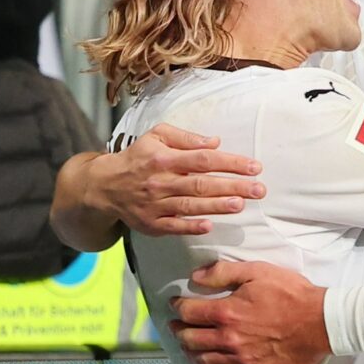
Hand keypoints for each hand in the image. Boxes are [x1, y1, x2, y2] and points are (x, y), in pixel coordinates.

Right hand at [95, 124, 266, 236]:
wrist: (104, 185)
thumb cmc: (138, 157)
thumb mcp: (157, 136)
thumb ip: (185, 137)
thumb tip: (215, 141)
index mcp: (165, 158)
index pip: (204, 160)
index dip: (230, 163)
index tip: (255, 167)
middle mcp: (161, 182)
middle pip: (201, 184)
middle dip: (232, 187)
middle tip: (259, 190)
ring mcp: (155, 204)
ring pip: (190, 205)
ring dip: (216, 206)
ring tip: (240, 205)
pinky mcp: (150, 223)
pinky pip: (172, 226)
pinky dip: (190, 226)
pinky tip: (209, 225)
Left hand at [171, 261, 330, 363]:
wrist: (322, 321)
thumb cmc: (292, 293)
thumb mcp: (259, 271)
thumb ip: (224, 272)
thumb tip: (195, 277)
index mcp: (225, 312)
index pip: (188, 312)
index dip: (177, 307)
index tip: (176, 304)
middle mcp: (226, 339)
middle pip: (190, 339)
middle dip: (178, 331)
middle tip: (177, 327)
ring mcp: (240, 360)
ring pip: (203, 361)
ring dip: (192, 353)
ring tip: (190, 348)